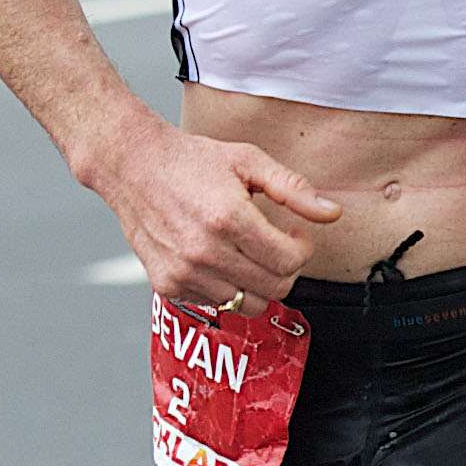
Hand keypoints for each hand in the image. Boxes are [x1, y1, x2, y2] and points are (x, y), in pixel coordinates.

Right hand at [105, 125, 339, 308]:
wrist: (132, 166)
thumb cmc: (192, 160)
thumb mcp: (248, 161)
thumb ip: (294, 190)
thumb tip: (333, 214)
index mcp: (229, 218)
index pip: (289, 261)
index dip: (303, 249)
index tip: (296, 234)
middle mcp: (204, 251)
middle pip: (275, 288)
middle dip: (286, 268)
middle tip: (277, 245)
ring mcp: (183, 272)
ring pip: (249, 304)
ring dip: (259, 283)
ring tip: (249, 254)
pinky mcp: (167, 285)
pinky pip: (217, 305)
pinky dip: (227, 288)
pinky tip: (221, 260)